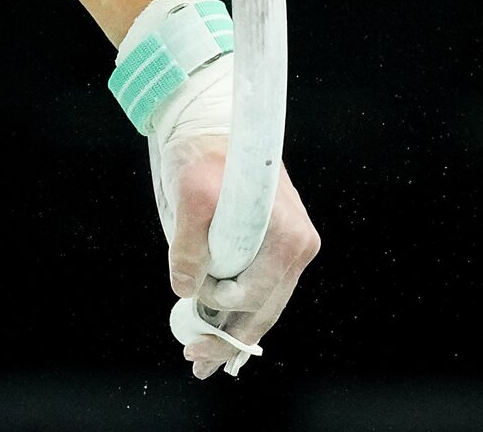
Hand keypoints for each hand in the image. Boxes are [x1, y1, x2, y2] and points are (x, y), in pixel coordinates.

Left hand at [164, 140, 320, 378]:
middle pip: (264, 309)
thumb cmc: (205, 154)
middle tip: (197, 361)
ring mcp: (290, 246)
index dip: (222, 319)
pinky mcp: (276, 243)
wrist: (213, 122)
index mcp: (287, 237)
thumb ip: (187, 247)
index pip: (254, 296)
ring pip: (264, 304)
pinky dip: (241, 309)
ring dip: (233, 331)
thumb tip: (184, 288)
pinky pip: (262, 287)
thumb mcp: (190, 199)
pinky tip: (220, 330)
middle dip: (229, 339)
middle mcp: (298, 246)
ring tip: (203, 355)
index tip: (192, 331)